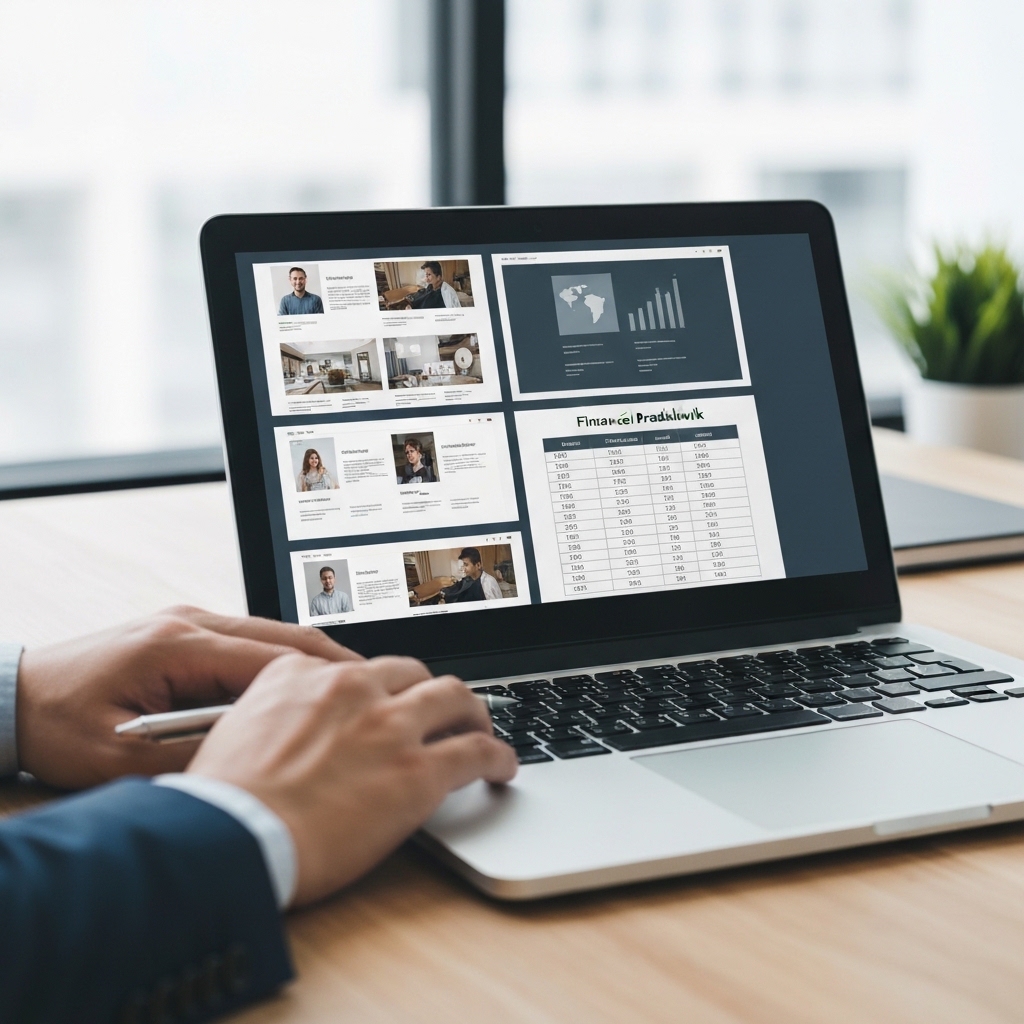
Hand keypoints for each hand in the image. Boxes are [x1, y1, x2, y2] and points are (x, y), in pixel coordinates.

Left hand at [16, 606, 360, 788]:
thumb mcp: (124, 759)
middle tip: (371, 689)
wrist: (13, 700)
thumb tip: (257, 759)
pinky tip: (298, 688)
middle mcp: (189, 622)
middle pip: (282, 637)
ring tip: (346, 691)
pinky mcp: (182, 632)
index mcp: (179, 643)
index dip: (323, 681)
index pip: (272, 658)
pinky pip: (247, 643)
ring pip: (269, 636)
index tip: (361, 698)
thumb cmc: (58, 725)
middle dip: (330, 664)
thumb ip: (197, 755)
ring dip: (307, 663)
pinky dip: (278, 663)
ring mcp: (187, 621)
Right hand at [187, 653, 517, 905]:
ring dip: (472, 712)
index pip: (359, 667)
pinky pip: (477, 752)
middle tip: (441, 711)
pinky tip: (502, 768)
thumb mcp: (232, 729)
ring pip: (454, 697)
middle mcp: (353, 688)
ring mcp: (390, 726)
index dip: (379, 687)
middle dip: (429, 690)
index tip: (386, 701)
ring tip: (480, 728)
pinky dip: (498, 756)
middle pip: (413, 673)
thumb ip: (270, 712)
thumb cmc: (223, 801)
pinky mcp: (418, 771)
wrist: (230, 838)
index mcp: (303, 674)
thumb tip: (285, 727)